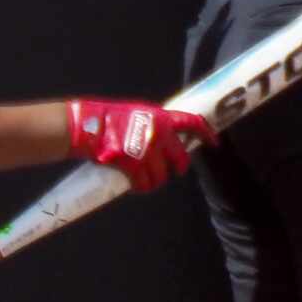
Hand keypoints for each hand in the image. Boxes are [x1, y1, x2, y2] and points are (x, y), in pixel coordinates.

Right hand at [66, 99, 213, 193]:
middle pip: (180, 159)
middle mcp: (158, 133)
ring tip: (146, 179)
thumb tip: (171, 137)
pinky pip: (144, 184)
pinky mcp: (133, 165)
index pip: (192, 124)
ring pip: (161, 176)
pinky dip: (141, 187)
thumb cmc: (110, 118)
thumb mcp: (139, 113)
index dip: (206, 134)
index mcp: (162, 117)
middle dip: (177, 168)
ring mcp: (146, 150)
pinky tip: (136, 185)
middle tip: (172, 171)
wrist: (87, 126)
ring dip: (154, 181)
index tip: (213, 143)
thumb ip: (157, 124)